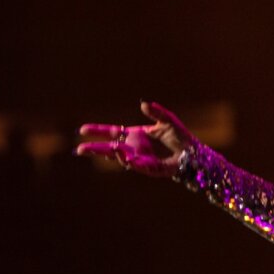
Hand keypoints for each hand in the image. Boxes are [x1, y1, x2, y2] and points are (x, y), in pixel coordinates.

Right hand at [76, 101, 196, 177]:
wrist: (194, 153)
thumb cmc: (181, 137)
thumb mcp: (167, 121)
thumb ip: (156, 112)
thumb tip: (143, 104)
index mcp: (135, 136)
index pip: (112, 132)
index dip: (97, 131)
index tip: (82, 129)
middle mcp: (134, 148)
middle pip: (110, 148)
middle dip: (95, 149)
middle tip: (79, 149)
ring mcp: (140, 159)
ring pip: (120, 158)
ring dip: (109, 154)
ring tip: (96, 151)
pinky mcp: (148, 169)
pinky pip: (135, 165)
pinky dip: (128, 160)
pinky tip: (122, 154)